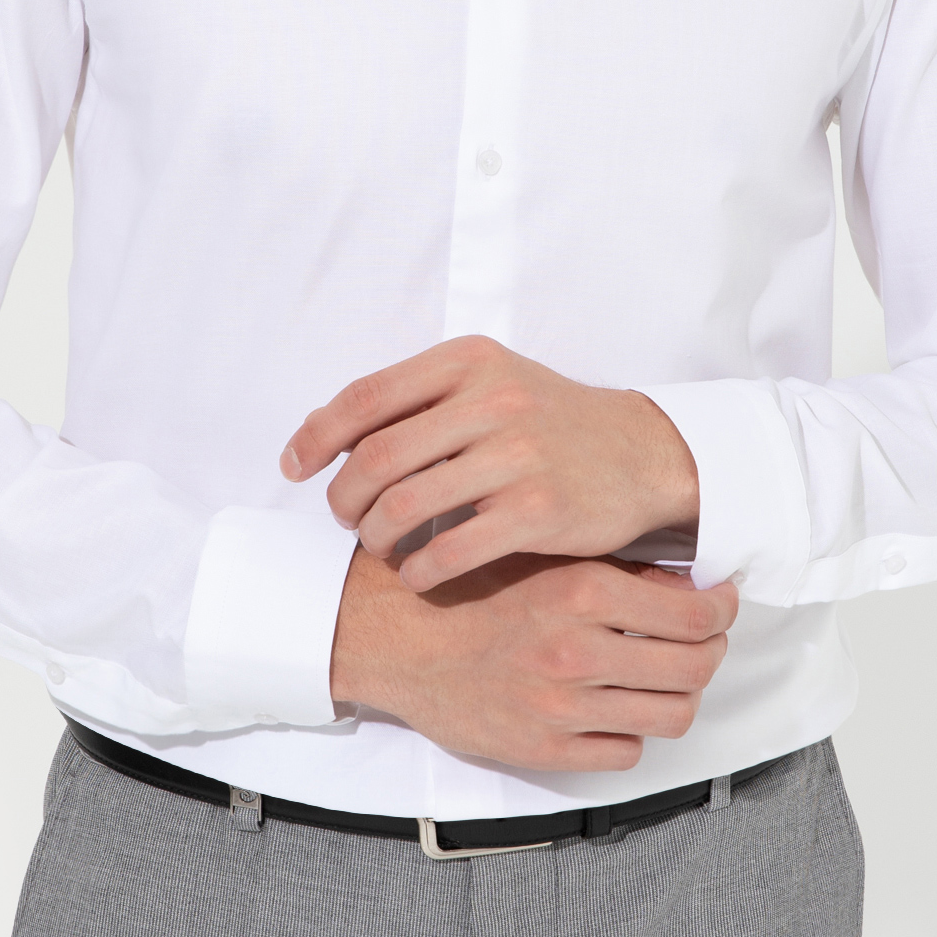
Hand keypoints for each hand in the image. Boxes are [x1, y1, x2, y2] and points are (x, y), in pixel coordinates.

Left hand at [280, 337, 699, 591]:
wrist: (641, 454)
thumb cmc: (551, 422)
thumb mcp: (491, 382)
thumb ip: (418, 399)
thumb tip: (324, 430)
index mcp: (470, 361)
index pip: (366, 396)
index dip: (316, 436)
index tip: (294, 466)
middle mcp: (492, 401)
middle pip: (377, 458)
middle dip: (343, 497)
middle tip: (344, 517)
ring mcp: (517, 456)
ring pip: (405, 505)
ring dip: (376, 536)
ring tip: (380, 546)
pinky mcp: (539, 512)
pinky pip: (449, 551)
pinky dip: (419, 571)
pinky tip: (418, 575)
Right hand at [328, 547, 735, 772]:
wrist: (395, 638)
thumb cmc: (471, 590)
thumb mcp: (544, 558)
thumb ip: (614, 571)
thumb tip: (686, 588)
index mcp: (582, 591)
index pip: (696, 615)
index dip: (723, 611)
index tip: (721, 605)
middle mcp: (577, 651)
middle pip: (694, 668)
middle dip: (711, 653)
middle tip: (703, 641)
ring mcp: (561, 707)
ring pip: (670, 716)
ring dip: (679, 696)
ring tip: (666, 678)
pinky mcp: (543, 749)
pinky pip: (623, 752)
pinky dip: (631, 732)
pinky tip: (616, 708)